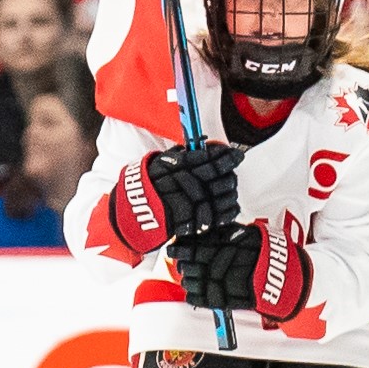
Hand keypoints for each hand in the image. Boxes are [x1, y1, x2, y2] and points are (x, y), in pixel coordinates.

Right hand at [104, 141, 244, 258]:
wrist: (133, 213)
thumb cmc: (148, 185)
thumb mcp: (160, 163)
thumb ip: (181, 155)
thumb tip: (205, 146)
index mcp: (173, 166)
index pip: (206, 158)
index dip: (225, 156)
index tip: (235, 155)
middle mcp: (180, 184)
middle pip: (215, 176)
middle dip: (227, 173)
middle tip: (233, 170)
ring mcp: (185, 203)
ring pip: (217, 196)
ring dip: (228, 191)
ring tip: (231, 187)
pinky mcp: (189, 222)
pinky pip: (215, 216)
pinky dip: (226, 211)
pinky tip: (232, 205)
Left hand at [174, 219, 308, 323]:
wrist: (291, 277)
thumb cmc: (270, 254)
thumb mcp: (251, 234)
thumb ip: (229, 233)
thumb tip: (205, 229)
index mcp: (234, 245)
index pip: (201, 245)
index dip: (184, 247)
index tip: (174, 246)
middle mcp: (232, 263)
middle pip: (199, 263)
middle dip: (185, 262)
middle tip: (177, 260)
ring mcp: (232, 283)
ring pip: (202, 281)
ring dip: (189, 279)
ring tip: (185, 275)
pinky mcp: (235, 300)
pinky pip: (210, 300)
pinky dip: (197, 297)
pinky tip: (191, 293)